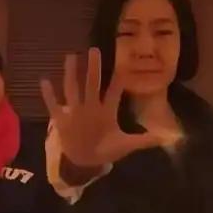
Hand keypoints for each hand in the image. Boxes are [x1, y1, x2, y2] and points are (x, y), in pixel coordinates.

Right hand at [40, 48, 160, 166]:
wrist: (86, 162)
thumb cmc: (106, 150)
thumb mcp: (127, 145)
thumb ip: (145, 140)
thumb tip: (168, 138)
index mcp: (106, 111)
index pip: (113, 92)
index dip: (118, 80)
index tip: (122, 63)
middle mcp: (91, 107)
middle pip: (92, 84)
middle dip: (93, 68)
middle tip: (94, 50)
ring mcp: (76, 112)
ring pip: (73, 89)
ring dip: (71, 74)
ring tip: (70, 57)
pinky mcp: (62, 121)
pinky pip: (54, 106)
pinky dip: (49, 95)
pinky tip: (44, 81)